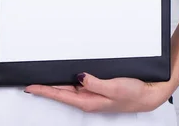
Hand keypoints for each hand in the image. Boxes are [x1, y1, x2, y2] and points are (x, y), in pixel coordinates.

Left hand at [24, 72, 173, 112]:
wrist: (148, 94)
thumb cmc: (133, 94)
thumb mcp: (113, 87)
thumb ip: (94, 83)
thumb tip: (79, 77)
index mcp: (88, 101)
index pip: (60, 95)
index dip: (44, 90)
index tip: (31, 87)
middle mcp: (88, 99)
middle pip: (61, 92)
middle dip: (46, 88)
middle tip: (30, 82)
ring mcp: (93, 94)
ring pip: (69, 88)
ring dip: (56, 84)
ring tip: (41, 80)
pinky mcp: (98, 89)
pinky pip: (79, 85)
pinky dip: (69, 81)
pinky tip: (65, 77)